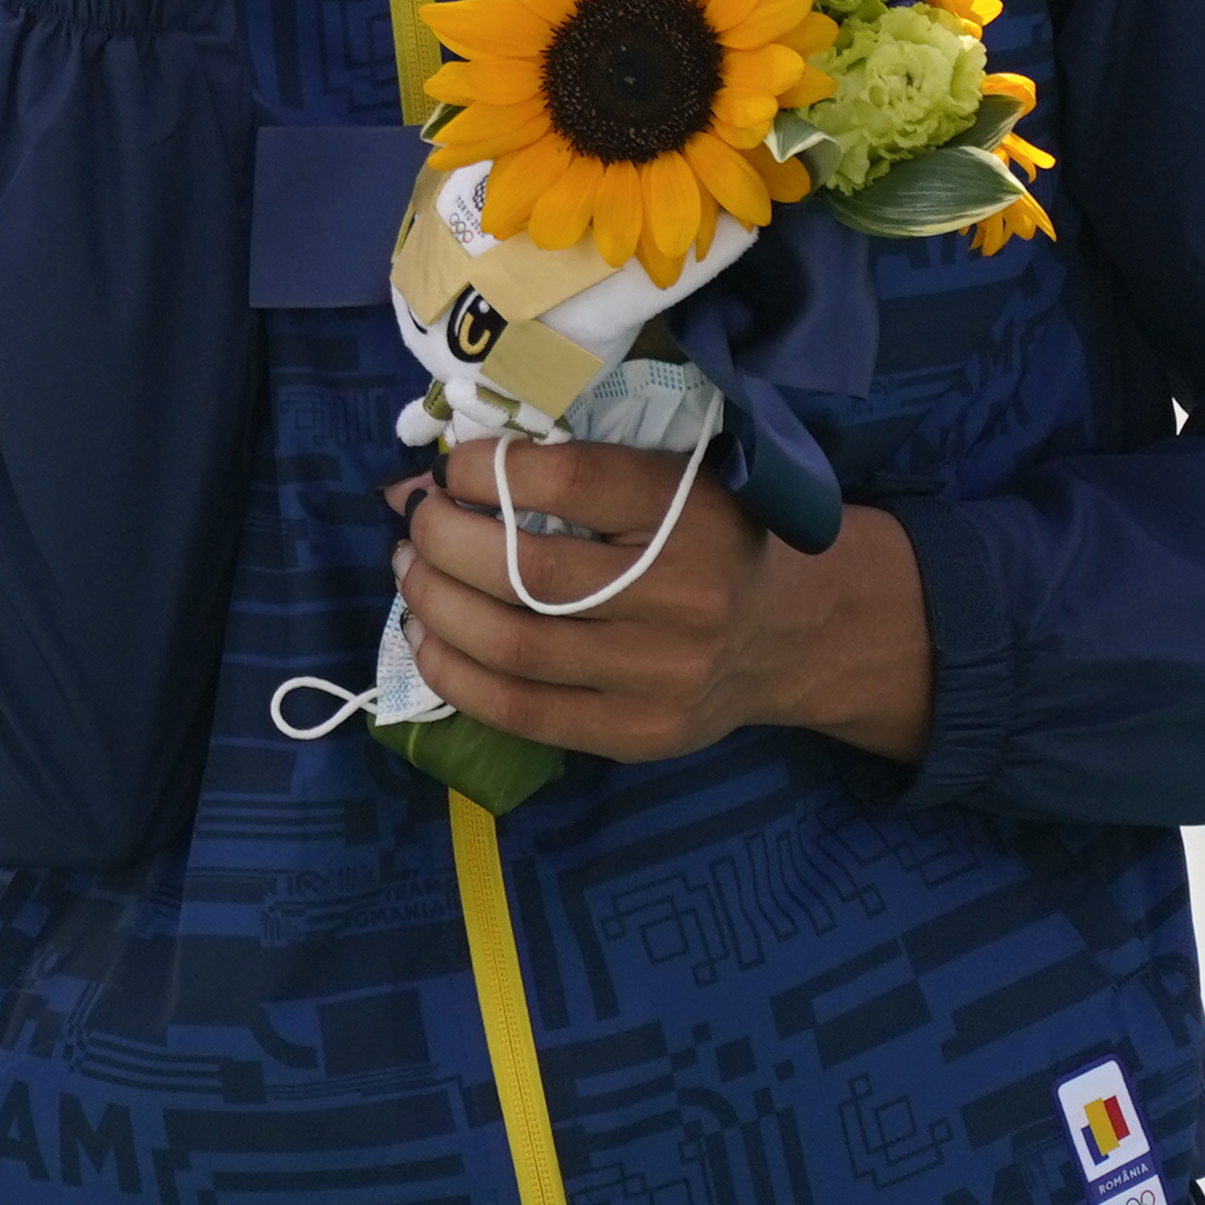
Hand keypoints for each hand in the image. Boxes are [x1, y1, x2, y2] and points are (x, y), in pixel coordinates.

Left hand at [392, 438, 935, 768]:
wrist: (794, 633)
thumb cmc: (709, 536)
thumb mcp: (672, 479)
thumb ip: (575, 470)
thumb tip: (436, 473)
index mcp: (692, 512)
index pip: (569, 482)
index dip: (488, 472)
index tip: (451, 470)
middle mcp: (684, 597)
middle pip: (526, 572)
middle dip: (442, 541)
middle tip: (414, 522)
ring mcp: (663, 675)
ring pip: (513, 645)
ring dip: (434, 605)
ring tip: (411, 575)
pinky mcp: (641, 734)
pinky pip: (522, 712)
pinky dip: (455, 675)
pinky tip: (428, 641)